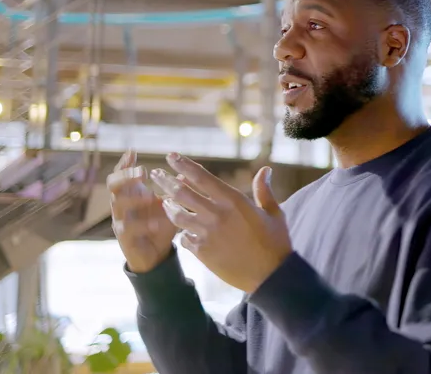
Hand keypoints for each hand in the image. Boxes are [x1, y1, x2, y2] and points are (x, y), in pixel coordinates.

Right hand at [108, 151, 176, 273]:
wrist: (155, 255)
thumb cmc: (160, 224)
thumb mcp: (168, 205)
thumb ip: (174, 189)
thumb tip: (186, 171)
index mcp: (131, 193)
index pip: (121, 174)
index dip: (125, 163)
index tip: (133, 151)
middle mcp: (122, 204)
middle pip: (113, 185)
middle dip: (126, 176)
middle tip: (142, 172)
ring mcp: (121, 221)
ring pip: (118, 205)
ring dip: (134, 198)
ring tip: (150, 196)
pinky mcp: (125, 238)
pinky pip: (128, 229)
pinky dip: (142, 225)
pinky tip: (155, 223)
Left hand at [150, 153, 291, 293]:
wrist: (271, 275)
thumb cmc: (275, 242)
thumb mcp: (274, 213)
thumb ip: (264, 190)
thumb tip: (265, 170)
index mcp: (234, 201)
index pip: (202, 177)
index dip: (184, 165)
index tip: (171, 156)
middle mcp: (217, 214)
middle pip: (182, 193)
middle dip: (165, 182)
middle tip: (155, 174)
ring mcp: (207, 234)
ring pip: (177, 216)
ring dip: (168, 206)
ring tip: (163, 201)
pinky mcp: (202, 252)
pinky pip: (184, 238)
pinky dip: (182, 232)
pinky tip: (182, 230)